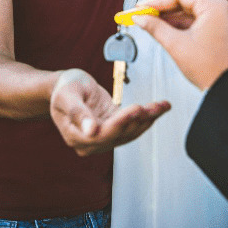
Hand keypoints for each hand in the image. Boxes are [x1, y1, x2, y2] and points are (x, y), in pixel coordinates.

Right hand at [49, 69, 170, 155]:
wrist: (68, 85)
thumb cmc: (65, 88)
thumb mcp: (67, 96)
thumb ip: (77, 113)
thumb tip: (91, 131)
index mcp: (75, 136)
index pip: (102, 134)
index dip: (120, 123)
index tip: (136, 109)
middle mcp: (90, 142)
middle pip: (119, 134)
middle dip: (140, 120)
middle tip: (155, 106)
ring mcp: (104, 137)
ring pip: (130, 131)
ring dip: (148, 118)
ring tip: (163, 105)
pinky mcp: (115, 128)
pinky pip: (134, 125)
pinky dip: (148, 116)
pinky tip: (162, 107)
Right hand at [132, 0, 227, 89]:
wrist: (226, 87)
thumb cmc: (209, 68)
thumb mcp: (176, 44)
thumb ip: (155, 27)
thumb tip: (139, 18)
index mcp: (214, 7)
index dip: (157, 1)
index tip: (140, 7)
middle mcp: (220, 8)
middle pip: (185, 0)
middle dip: (162, 8)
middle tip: (141, 13)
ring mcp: (220, 18)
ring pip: (189, 10)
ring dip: (169, 16)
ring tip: (148, 21)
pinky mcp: (217, 28)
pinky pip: (195, 20)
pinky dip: (179, 24)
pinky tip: (163, 28)